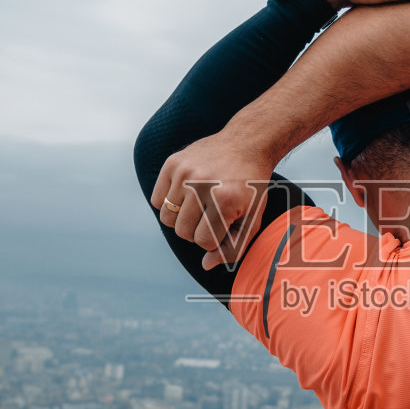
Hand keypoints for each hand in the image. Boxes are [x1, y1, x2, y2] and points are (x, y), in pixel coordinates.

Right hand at [151, 129, 276, 269]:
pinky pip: (157, 199)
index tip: (224, 226)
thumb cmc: (251, 186)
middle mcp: (200, 184)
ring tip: (198, 207)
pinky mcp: (172, 163)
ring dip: (182, 219)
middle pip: (182, 232)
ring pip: (166, 218)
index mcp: (223, 200)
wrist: (246, 143)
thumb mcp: (252, 218)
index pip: (203, 241)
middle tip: (211, 217)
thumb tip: (206, 265)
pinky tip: (186, 195)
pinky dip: (168, 203)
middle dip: (196, 231)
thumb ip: (233, 248)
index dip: (214, 240)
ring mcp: (184, 172)